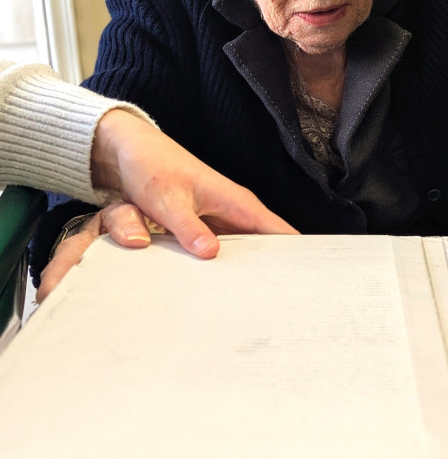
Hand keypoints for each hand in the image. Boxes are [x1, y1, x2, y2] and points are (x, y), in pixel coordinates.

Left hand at [38, 111, 298, 300]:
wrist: (129, 152)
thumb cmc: (152, 168)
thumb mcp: (169, 200)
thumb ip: (188, 228)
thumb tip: (211, 253)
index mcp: (238, 203)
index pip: (281, 232)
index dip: (297, 256)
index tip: (306, 283)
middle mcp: (234, 213)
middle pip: (266, 249)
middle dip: (273, 274)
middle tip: (278, 305)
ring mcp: (219, 222)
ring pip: (243, 254)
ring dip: (246, 274)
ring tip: (256, 306)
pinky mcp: (203, 230)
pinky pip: (221, 253)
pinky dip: (222, 268)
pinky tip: (218, 290)